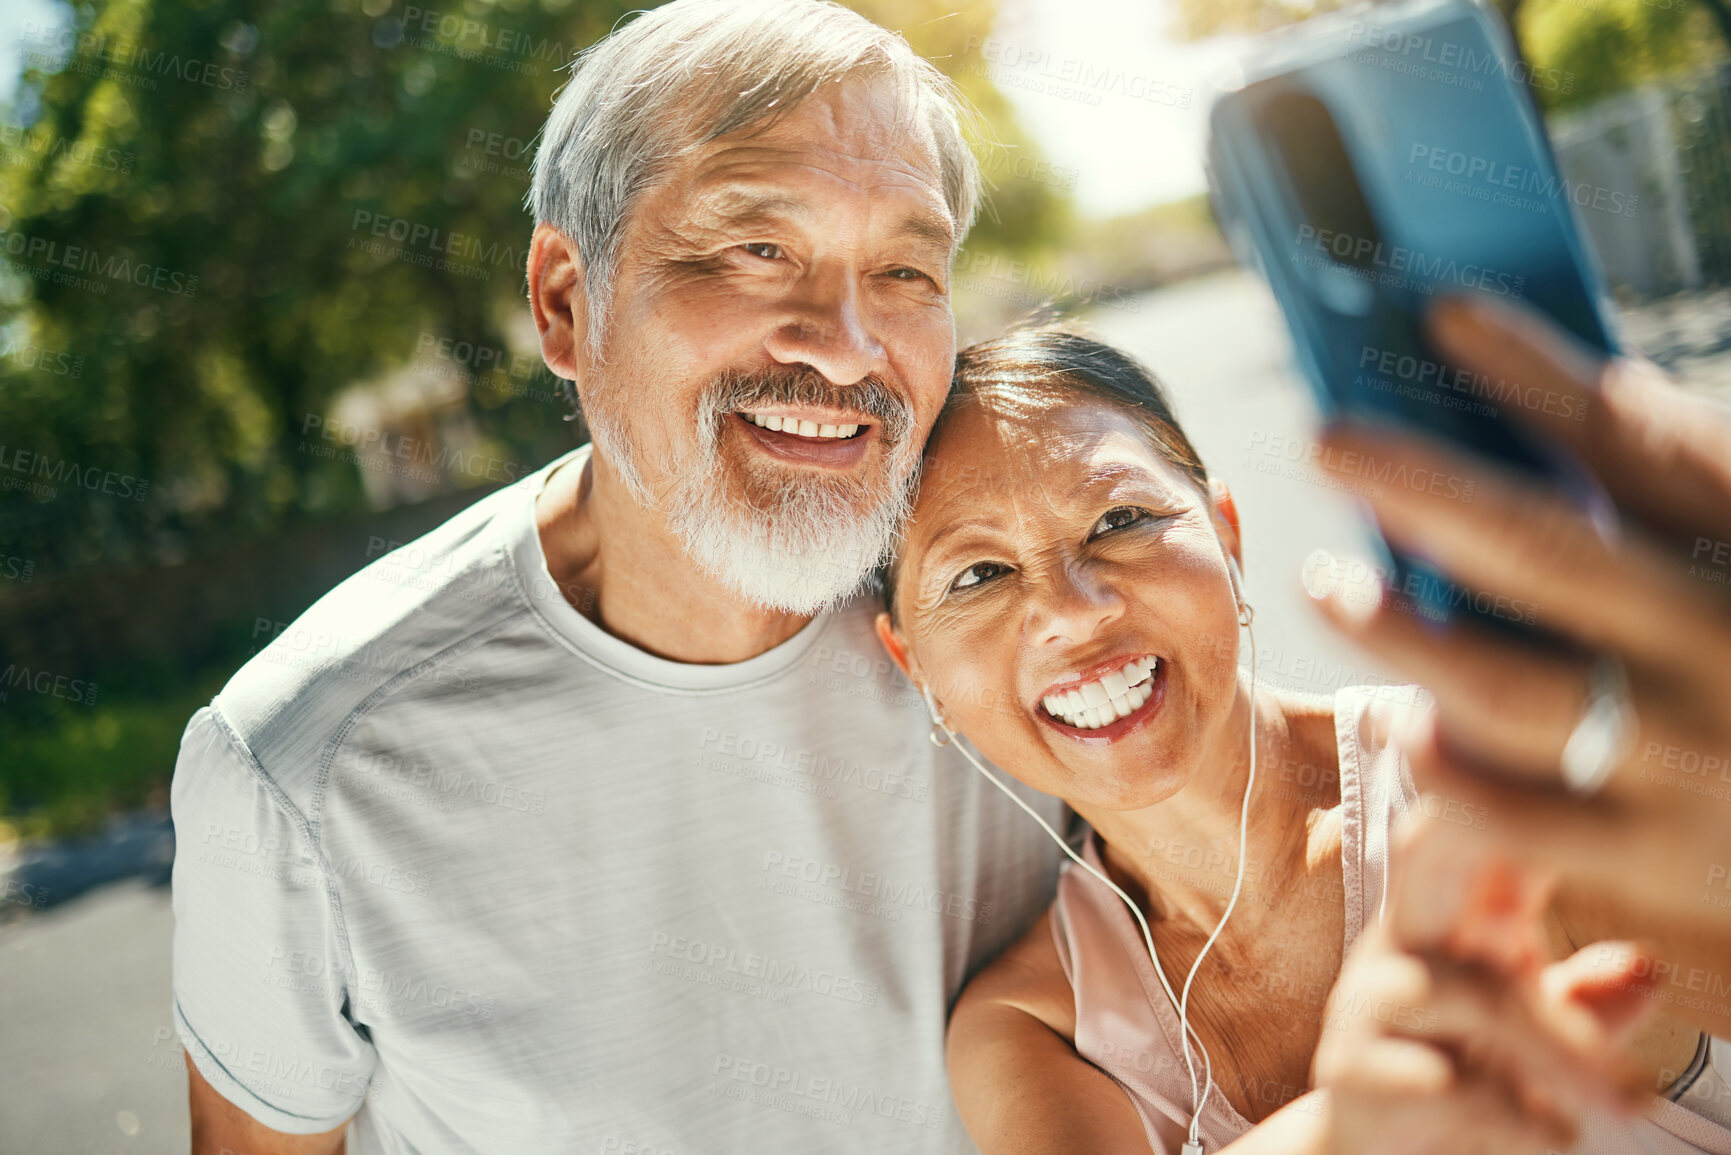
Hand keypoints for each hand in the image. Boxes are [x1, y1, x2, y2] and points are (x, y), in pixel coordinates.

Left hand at [1305, 296, 1730, 1025]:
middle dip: (1425, 488)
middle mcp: (1720, 642)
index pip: (1640, 441)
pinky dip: (1455, 769)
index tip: (1445, 315)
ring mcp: (1690, 759)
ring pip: (1512, 692)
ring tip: (1322, 582)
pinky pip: (1524, 817)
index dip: (1537, 374)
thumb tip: (1567, 407)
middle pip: (1546, 552)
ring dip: (1402, 634)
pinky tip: (1403, 726)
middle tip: (1327, 440)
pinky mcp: (1658, 856)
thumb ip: (1680, 493)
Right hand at [1311, 811, 1653, 1154]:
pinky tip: (1554, 1133)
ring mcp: (1372, 998)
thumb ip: (1587, 1001)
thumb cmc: (1455, 1068)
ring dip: (1565, 1048)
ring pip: (1480, 996)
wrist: (1367, 1145)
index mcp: (1444, 917)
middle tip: (1556, 849)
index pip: (1466, 833)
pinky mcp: (1354, 1069)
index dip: (1504, 798)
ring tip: (1629, 1100)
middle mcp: (1403, 940)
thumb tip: (1650, 970)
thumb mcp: (1530, 1034)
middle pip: (1431, 860)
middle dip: (1486, 838)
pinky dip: (1522, 1117)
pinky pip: (1454, 1084)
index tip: (1571, 784)